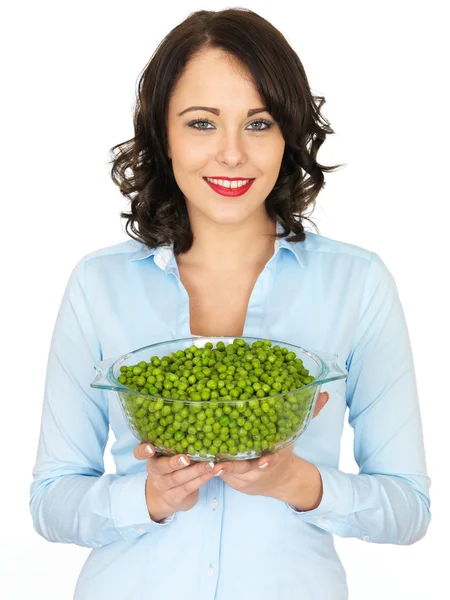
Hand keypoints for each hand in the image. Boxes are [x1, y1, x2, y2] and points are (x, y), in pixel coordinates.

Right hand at [133, 444, 215, 521]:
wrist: (165, 498)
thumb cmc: (170, 469)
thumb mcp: (167, 456)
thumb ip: (175, 445)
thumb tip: (197, 427)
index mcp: (152, 457)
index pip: (139, 453)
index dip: (143, 450)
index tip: (151, 447)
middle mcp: (155, 472)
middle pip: (161, 467)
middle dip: (174, 462)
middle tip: (186, 458)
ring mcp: (164, 486)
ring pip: (178, 478)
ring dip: (196, 470)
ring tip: (210, 464)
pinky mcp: (175, 497)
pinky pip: (188, 487)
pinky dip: (202, 479)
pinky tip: (212, 472)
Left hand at [210, 391, 328, 501]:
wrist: (274, 480)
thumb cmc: (280, 450)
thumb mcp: (294, 433)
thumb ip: (309, 413)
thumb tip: (325, 393)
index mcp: (273, 456)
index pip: (271, 460)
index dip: (268, 461)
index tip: (266, 461)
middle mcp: (255, 467)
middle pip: (244, 468)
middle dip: (233, 466)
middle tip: (220, 463)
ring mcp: (240, 473)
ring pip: (226, 472)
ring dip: (213, 467)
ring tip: (202, 462)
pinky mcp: (227, 474)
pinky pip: (213, 471)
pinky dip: (202, 466)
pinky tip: (189, 459)